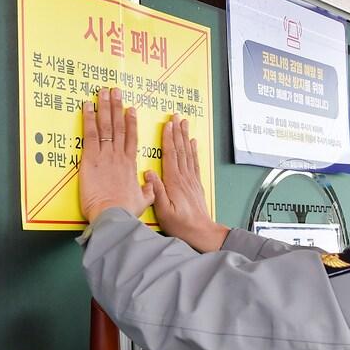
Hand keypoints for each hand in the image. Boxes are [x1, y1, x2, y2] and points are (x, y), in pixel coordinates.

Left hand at [79, 87, 154, 221]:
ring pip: (106, 126)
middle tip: (115, 91)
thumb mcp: (143, 201)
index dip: (131, 122)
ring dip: (104, 107)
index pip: (132, 138)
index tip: (130, 108)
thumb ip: (148, 190)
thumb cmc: (126, 211)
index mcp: (130, 164)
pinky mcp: (91, 159)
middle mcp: (119, 156)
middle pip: (119, 126)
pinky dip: (89, 119)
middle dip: (116, 107)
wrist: (113, 215)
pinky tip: (88, 106)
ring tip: (102, 92)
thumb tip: (151, 183)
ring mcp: (105, 155)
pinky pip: (90, 134)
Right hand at [147, 115, 229, 251]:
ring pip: (188, 153)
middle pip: (180, 149)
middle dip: (178, 131)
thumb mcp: (163, 211)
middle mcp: (184, 177)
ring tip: (184, 123)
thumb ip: (156, 192)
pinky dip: (193, 150)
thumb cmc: (180, 225)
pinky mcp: (196, 184)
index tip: (167, 124)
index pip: (170, 155)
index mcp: (174, 182)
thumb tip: (148, 173)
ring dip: (185, 136)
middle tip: (176, 116)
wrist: (201, 232)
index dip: (169, 138)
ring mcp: (191, 180)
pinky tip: (193, 143)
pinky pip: (194, 162)